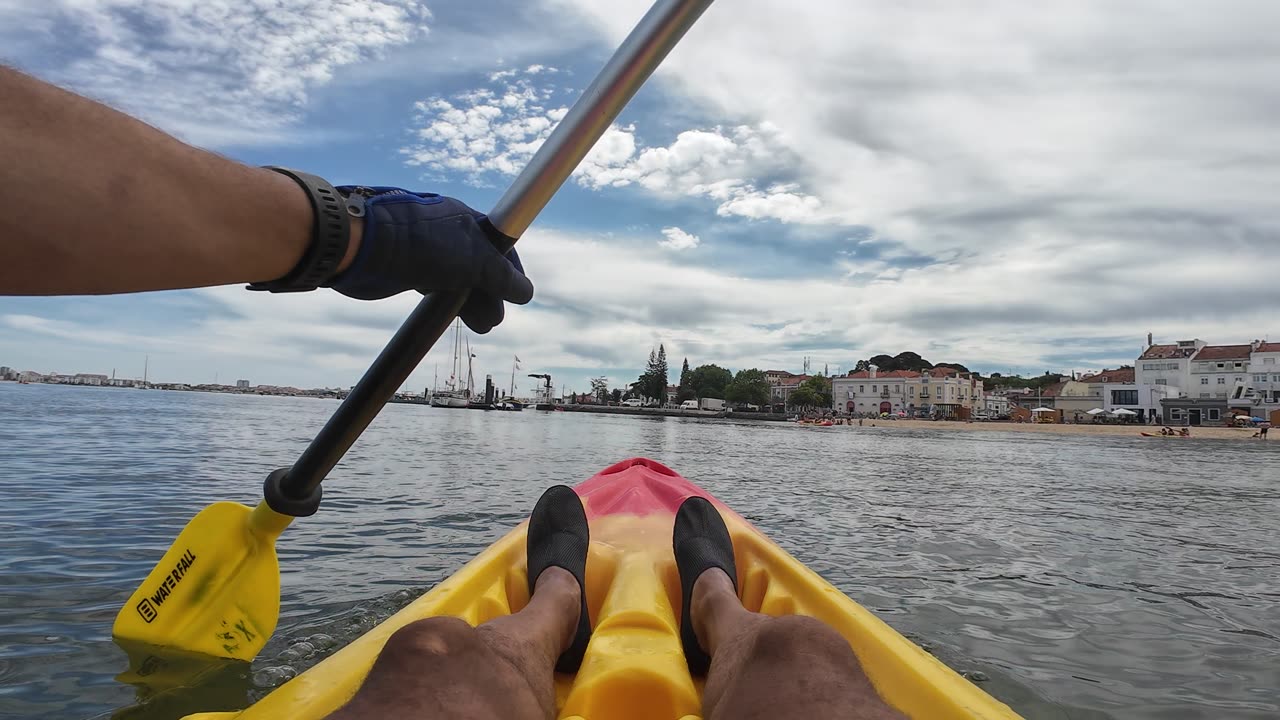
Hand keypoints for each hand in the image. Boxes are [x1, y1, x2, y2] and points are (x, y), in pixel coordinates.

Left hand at [326, 188, 532, 332]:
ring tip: (481, 326)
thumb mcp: (473, 259)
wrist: (363, 245)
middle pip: (479, 265)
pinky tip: (450, 314)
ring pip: (458, 279)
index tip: (518, 293)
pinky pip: (436, 286)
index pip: (500, 244)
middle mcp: (448, 232)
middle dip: (491, 293)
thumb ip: (500, 276)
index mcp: (466, 219)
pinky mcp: (407, 269)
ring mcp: (427, 251)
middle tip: (494, 319)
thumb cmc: (423, 244)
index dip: (511, 270)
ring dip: (471, 303)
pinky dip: (447, 301)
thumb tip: (525, 292)